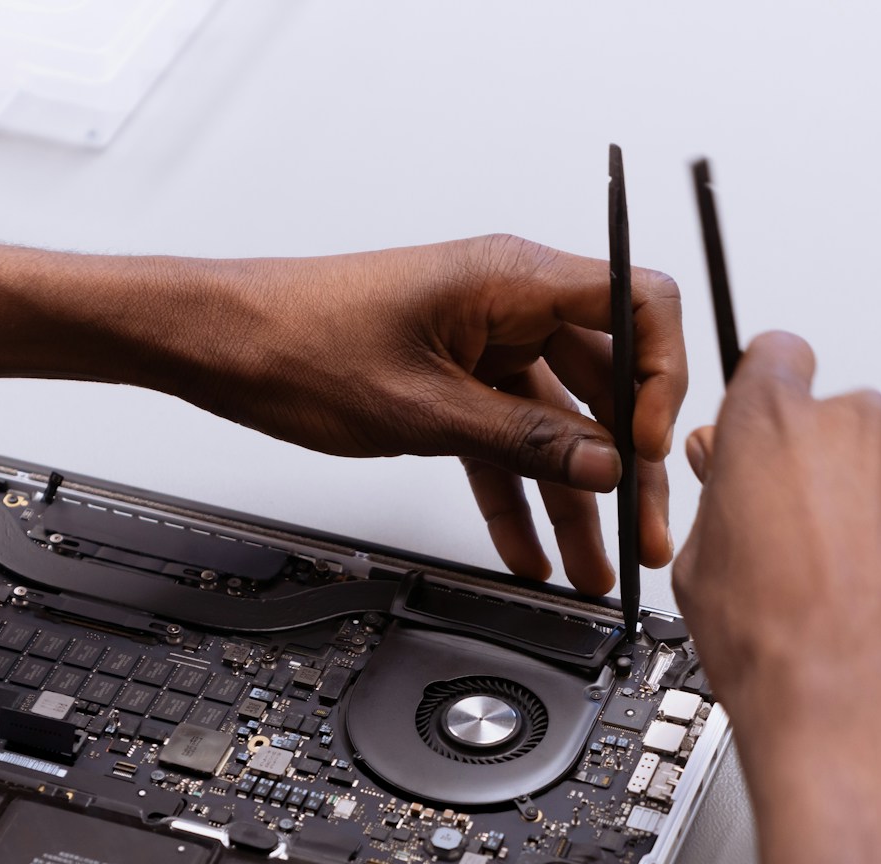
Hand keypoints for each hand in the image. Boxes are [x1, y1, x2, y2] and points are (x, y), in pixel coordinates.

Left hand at [181, 235, 686, 594]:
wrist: (219, 341)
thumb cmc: (297, 342)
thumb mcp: (422, 409)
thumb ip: (523, 440)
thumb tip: (604, 463)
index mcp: (511, 278)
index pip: (639, 303)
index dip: (661, 377)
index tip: (645, 446)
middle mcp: (506, 303)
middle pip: (604, 382)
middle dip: (625, 466)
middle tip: (645, 537)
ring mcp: (480, 343)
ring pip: (554, 426)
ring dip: (575, 499)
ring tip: (597, 567)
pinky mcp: (451, 381)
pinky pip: (504, 443)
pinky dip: (517, 495)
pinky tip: (531, 552)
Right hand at [672, 332, 880, 742]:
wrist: (858, 713)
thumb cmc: (777, 648)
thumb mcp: (700, 566)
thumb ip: (720, 497)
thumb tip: (728, 477)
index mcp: (776, 424)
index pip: (775, 358)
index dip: (768, 392)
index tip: (769, 426)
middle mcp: (861, 428)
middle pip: (843, 422)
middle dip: (827, 468)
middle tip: (803, 539)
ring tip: (855, 585)